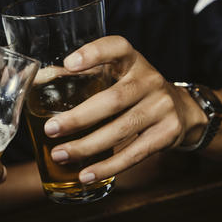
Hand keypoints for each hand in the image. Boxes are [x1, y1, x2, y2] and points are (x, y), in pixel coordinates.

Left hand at [44, 36, 207, 183]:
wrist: (182, 109)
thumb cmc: (132, 89)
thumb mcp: (114, 74)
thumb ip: (81, 75)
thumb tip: (39, 80)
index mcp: (132, 60)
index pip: (116, 47)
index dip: (93, 54)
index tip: (68, 64)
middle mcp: (150, 79)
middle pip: (113, 100)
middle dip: (79, 118)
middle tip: (50, 130)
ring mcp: (162, 106)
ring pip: (121, 130)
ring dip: (87, 146)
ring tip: (60, 155)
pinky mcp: (168, 133)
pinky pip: (134, 153)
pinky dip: (108, 166)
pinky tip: (86, 174)